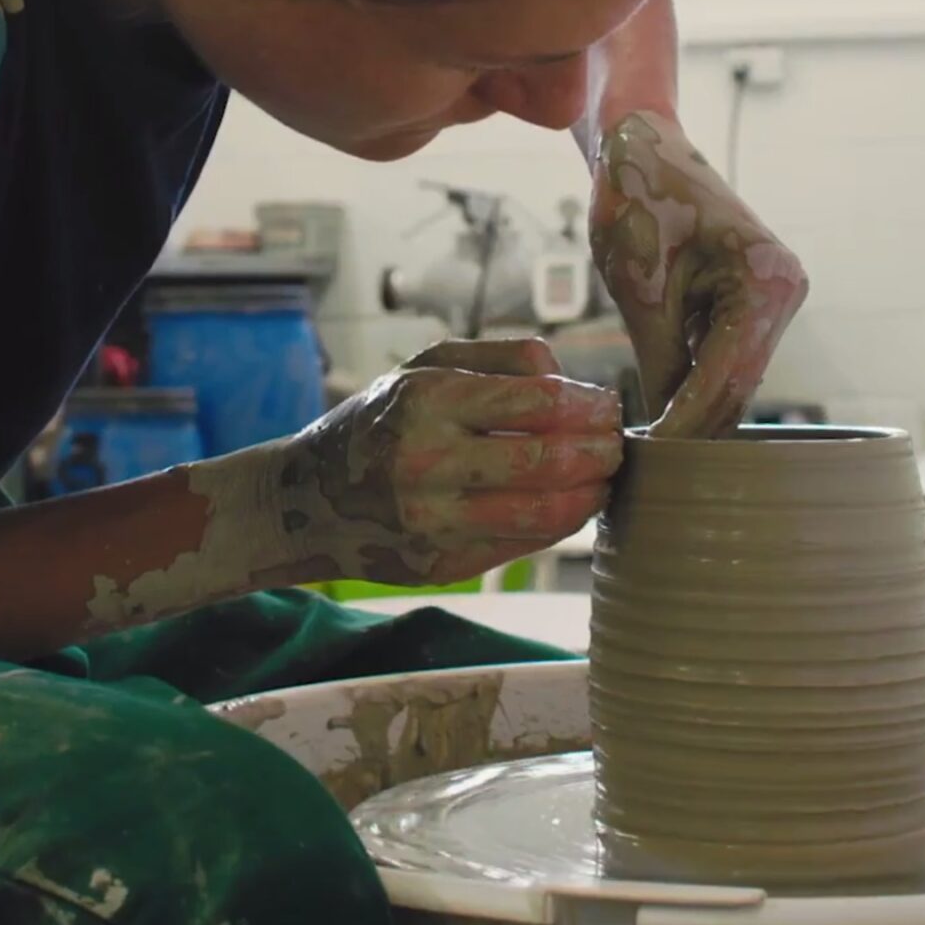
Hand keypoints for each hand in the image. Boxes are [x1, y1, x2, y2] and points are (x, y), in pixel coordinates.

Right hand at [188, 338, 621, 589]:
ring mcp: (432, 521)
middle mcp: (427, 462)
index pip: (538, 401)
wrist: (306, 500)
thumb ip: (503, 359)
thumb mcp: (425, 367)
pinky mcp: (440, 564)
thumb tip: (573, 380)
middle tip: (617, 445)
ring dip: (589, 495)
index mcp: (427, 401)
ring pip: (542, 513)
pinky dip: (557, 524)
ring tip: (604, 478)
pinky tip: (570, 505)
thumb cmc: (381, 421)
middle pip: (548, 461)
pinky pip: (520, 545)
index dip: (589, 406)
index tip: (608, 406)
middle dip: (600, 452)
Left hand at [589, 111, 806, 438]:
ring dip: (695, 413)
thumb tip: (663, 437)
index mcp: (768, 279)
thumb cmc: (638, 199)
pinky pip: (725, 359)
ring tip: (650, 459)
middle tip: (649, 479)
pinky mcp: (752, 305)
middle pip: (739, 384)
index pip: (728, 376)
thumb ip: (661, 363)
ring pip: (733, 378)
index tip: (651, 466)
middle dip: (695, 429)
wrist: (641, 146)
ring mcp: (773, 299)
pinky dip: (694, 386)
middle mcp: (785, 291)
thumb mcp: (641, 289)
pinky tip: (660, 420)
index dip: (688, 426)